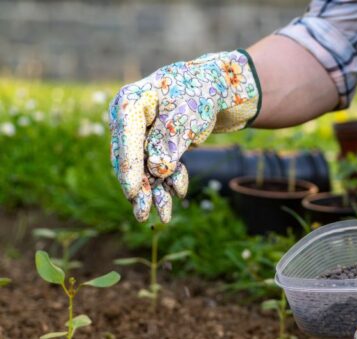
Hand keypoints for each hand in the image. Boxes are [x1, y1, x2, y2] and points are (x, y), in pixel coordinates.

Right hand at [109, 49, 260, 222]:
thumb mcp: (186, 116)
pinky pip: (159, 169)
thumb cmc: (198, 94)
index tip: (133, 193)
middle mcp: (129, 121)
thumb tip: (158, 169)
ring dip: (155, 192)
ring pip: (144, 169)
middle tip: (144, 216)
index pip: (126, 140)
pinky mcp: (155, 146)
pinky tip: (179, 191)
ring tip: (164, 217)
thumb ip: (169, 142)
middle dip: (140, 189)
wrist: (215, 88)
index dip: (129, 169)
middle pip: (130, 160)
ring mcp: (140, 135)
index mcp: (130, 104)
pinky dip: (169, 181)